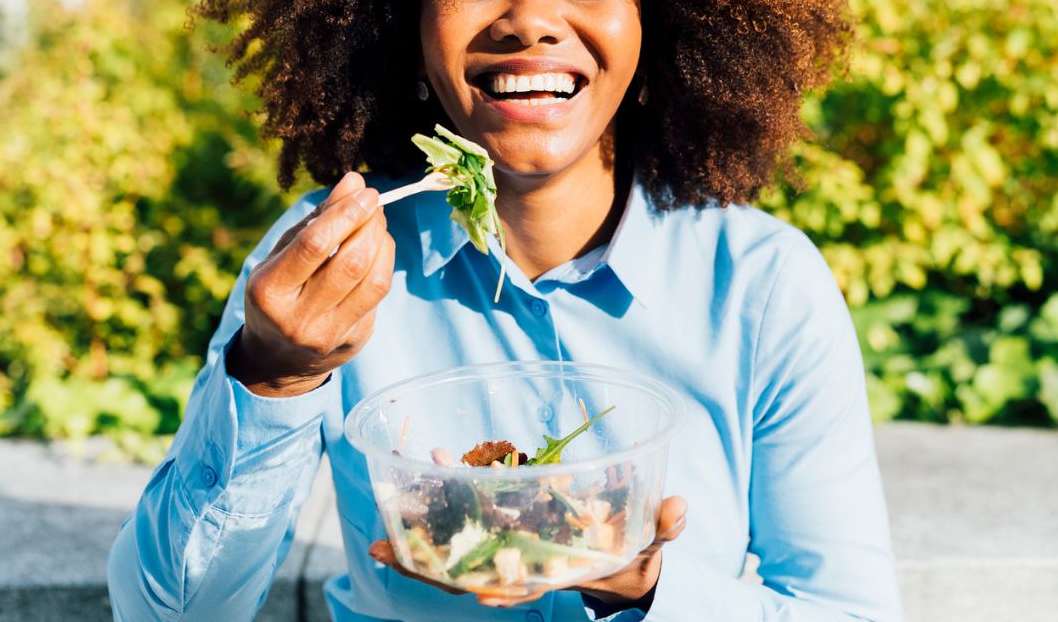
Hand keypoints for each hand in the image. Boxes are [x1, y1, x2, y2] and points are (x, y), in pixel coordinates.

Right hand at [226, 171, 394, 396]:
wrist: (279, 359)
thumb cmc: (279, 293)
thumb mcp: (282, 255)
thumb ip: (316, 219)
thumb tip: (354, 181)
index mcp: (269, 291)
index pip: (314, 245)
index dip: (345, 213)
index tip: (364, 191)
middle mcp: (298, 318)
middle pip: (350, 262)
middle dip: (369, 224)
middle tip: (373, 202)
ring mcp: (329, 334)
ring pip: (373, 281)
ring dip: (383, 242)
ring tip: (377, 223)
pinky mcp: (354, 341)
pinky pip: (378, 295)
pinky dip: (384, 264)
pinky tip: (377, 250)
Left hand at [367, 496, 687, 610]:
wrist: (619, 561)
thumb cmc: (633, 556)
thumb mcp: (650, 544)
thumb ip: (661, 528)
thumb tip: (676, 508)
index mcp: (557, 572)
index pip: (524, 587)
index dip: (502, 590)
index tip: (480, 593)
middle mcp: (524, 566)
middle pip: (469, 573)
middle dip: (430, 566)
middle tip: (385, 551)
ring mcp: (509, 549)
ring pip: (456, 550)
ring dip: (420, 537)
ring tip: (381, 524)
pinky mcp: (505, 527)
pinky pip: (467, 516)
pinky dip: (445, 495)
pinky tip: (428, 465)